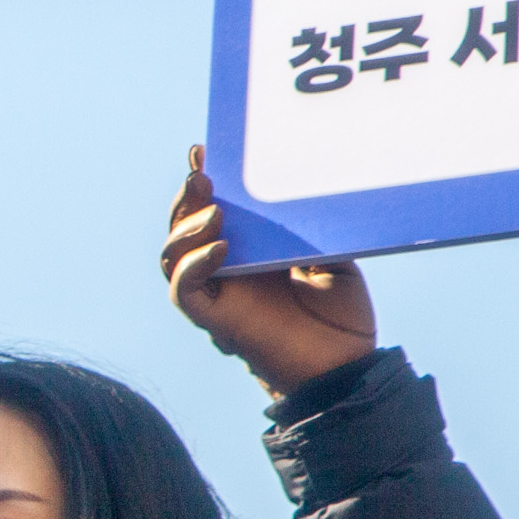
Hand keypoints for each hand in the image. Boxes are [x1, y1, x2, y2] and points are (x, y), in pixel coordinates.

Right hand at [162, 148, 373, 394]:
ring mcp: (217, 292)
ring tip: (214, 211)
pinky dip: (193, 266)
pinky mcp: (214, 319)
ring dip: (185, 228)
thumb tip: (306, 193)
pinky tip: (220, 249)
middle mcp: (225, 268)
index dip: (203, 180)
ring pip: (172, 254)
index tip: (204, 151)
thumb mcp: (335, 261)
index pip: (212, 208)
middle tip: (202, 174)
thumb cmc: (342, 319)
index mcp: (249, 249)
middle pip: (182, 225)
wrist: (346, 367)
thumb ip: (313, 232)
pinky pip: (185, 290)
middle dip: (186, 197)